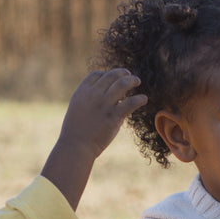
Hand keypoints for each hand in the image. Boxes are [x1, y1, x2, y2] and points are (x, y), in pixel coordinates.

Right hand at [42, 70, 146, 209]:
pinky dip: (139, 99)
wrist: (76, 146)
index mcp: (82, 92)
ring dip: (132, 80)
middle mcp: (93, 95)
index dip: (106, 73)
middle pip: (111, 75)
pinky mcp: (113, 116)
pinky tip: (144, 99)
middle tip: (129, 76)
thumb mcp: (78, 109)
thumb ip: (90, 101)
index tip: (113, 77)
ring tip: (137, 81)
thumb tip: (107, 98)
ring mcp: (104, 104)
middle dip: (122, 73)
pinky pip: (131, 103)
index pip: (97, 74)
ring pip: (122, 84)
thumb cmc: (76, 132)